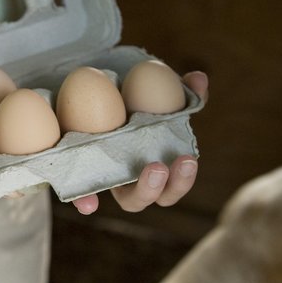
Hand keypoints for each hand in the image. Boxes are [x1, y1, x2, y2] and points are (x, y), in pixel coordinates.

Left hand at [71, 71, 208, 214]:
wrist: (94, 101)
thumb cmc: (137, 107)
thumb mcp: (159, 97)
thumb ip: (183, 91)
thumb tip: (199, 78)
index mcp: (154, 170)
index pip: (171, 188)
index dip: (181, 181)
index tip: (188, 158)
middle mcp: (129, 182)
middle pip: (145, 199)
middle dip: (159, 188)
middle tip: (162, 166)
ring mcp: (106, 181)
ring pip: (126, 200)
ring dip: (140, 191)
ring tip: (149, 168)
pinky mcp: (81, 177)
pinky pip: (83, 195)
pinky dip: (86, 201)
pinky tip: (90, 204)